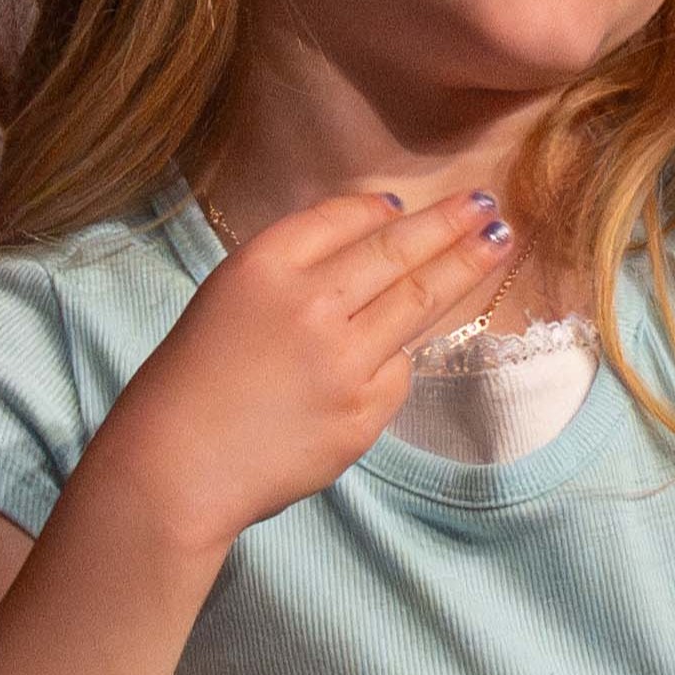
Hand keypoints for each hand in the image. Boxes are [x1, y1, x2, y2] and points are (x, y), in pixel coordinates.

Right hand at [78, 184, 511, 533]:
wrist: (174, 468)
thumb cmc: (191, 382)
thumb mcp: (229, 298)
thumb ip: (295, 266)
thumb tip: (378, 230)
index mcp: (265, 264)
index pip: (343, 219)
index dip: (383, 210)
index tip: (413, 206)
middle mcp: (311, 301)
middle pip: (397, 251)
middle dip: (450, 224)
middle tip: (487, 206)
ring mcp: (344, 359)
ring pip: (419, 302)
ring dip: (466, 266)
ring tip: (499, 242)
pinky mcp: (363, 413)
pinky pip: (396, 375)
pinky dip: (395, 362)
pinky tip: (387, 358)